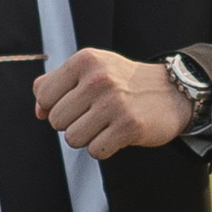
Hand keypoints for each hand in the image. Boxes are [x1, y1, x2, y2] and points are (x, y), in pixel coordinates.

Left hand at [33, 46, 192, 158]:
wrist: (172, 92)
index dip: (56, 106)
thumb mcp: (90, 70)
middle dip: (72, 123)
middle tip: (95, 115)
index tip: (78, 102)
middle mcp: (99, 78)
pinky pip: (95, 151)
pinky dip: (104, 148)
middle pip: (56, 121)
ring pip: (73, 139)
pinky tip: (117, 135)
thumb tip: (39, 112)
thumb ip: (55, 84)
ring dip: (87, 138)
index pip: (44, 96)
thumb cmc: (123, 83)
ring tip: (106, 124)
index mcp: (85, 60)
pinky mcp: (129, 126)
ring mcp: (115, 102)